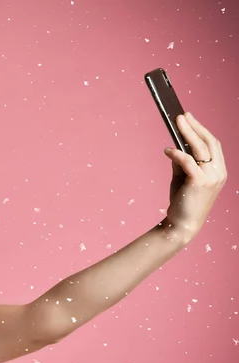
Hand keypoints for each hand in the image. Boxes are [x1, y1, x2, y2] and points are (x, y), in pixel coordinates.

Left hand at [161, 112, 226, 244]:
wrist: (181, 225)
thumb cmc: (182, 202)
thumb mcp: (182, 178)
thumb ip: (181, 163)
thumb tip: (174, 146)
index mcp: (219, 171)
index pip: (213, 145)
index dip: (202, 130)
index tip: (190, 118)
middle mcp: (219, 172)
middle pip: (209, 142)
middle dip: (195, 126)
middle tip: (182, 115)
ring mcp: (212, 178)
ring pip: (200, 149)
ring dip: (187, 133)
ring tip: (176, 122)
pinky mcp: (200, 183)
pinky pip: (188, 161)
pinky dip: (176, 154)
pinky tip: (167, 151)